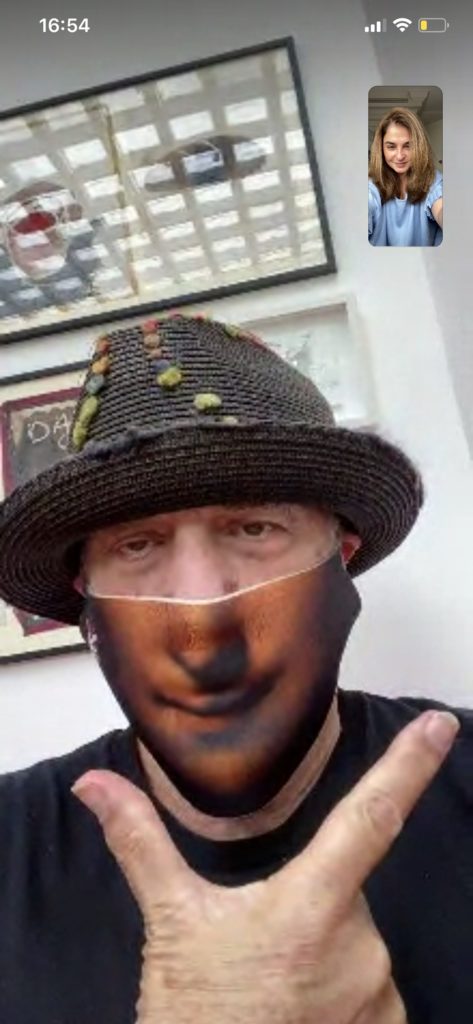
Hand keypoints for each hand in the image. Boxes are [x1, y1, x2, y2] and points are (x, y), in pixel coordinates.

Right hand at [72, 709, 458, 1023]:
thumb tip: (96, 784)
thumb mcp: (171, 924)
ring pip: (356, 943)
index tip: (439, 724)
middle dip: (309, 903)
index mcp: (311, 905)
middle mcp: (361, 948)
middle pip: (344, 892)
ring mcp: (378, 996)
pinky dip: (339, 991)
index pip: (371, 816)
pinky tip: (298, 1011)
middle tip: (260, 947)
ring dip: (322, 950)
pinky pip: (370, 989)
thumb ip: (142, 843)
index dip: (410, 764)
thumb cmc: (198, 1015)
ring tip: (273, 989)